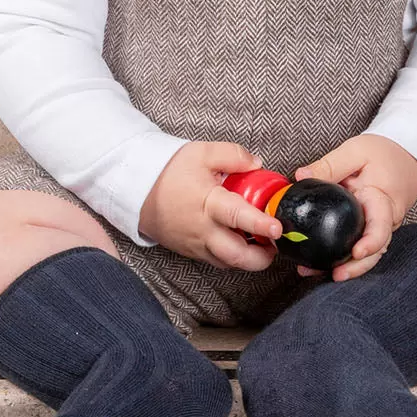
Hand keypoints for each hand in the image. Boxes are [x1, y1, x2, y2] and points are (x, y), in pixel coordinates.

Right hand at [138, 141, 283, 270]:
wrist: (138, 189)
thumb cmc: (170, 171)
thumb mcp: (202, 152)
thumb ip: (233, 155)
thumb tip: (257, 163)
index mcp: (208, 203)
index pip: (238, 217)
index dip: (260, 224)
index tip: (278, 228)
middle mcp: (204, 230)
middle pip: (236, 256)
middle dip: (261, 258)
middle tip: (277, 245)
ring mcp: (197, 244)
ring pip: (228, 263)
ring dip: (249, 259)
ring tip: (264, 245)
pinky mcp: (191, 251)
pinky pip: (216, 260)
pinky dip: (232, 256)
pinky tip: (241, 242)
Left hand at [292, 133, 416, 281]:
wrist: (406, 157)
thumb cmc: (384, 153)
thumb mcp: (355, 151)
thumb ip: (329, 165)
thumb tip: (300, 177)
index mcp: (382, 200)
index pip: (381, 226)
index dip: (371, 242)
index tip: (357, 252)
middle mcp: (385, 219)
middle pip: (375, 250)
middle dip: (357, 267)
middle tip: (336, 275)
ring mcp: (380, 227)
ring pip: (368, 253)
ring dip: (349, 266)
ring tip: (319, 273)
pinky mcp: (372, 228)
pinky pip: (362, 245)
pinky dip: (345, 257)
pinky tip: (321, 263)